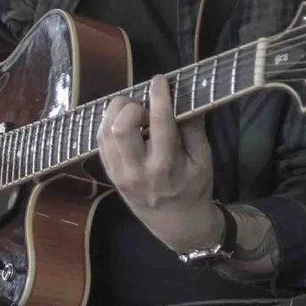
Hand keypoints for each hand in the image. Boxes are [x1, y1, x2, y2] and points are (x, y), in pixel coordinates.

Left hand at [99, 73, 221, 252]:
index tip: (160, 80)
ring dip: (117, 114)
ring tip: (135, 114)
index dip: (158, 96)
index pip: (158, 122)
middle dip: (130, 105)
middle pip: (120, 126)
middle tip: (145, 107)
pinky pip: (101, 143)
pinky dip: (110, 126)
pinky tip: (126, 126)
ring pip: (104, 132)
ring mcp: (119, 174)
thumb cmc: (195, 190)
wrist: (178, 225)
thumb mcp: (204, 160)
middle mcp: (137, 170)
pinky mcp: (110, 175)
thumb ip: (194, 128)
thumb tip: (186, 96)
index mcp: (166, 166)